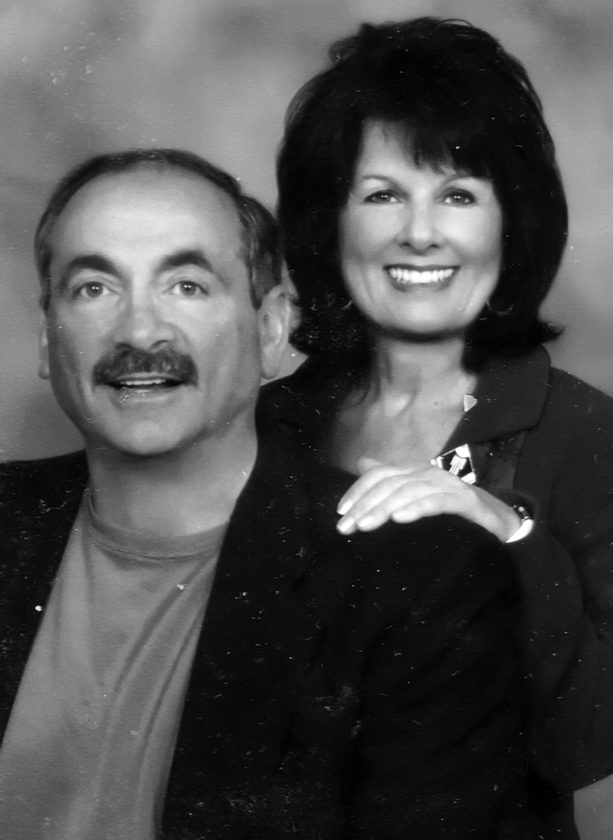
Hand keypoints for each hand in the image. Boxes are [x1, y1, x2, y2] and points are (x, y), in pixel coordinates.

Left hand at [336, 458, 520, 541]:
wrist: (503, 522)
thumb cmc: (456, 510)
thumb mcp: (419, 496)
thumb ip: (393, 481)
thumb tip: (362, 464)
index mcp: (416, 472)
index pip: (380, 474)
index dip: (358, 490)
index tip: (340, 512)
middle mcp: (429, 473)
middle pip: (389, 484)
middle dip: (364, 505)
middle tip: (345, 527)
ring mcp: (448, 485)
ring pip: (408, 492)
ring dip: (383, 509)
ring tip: (364, 526)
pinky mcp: (466, 501)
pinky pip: (437, 502)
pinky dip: (417, 509)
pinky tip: (400, 519)